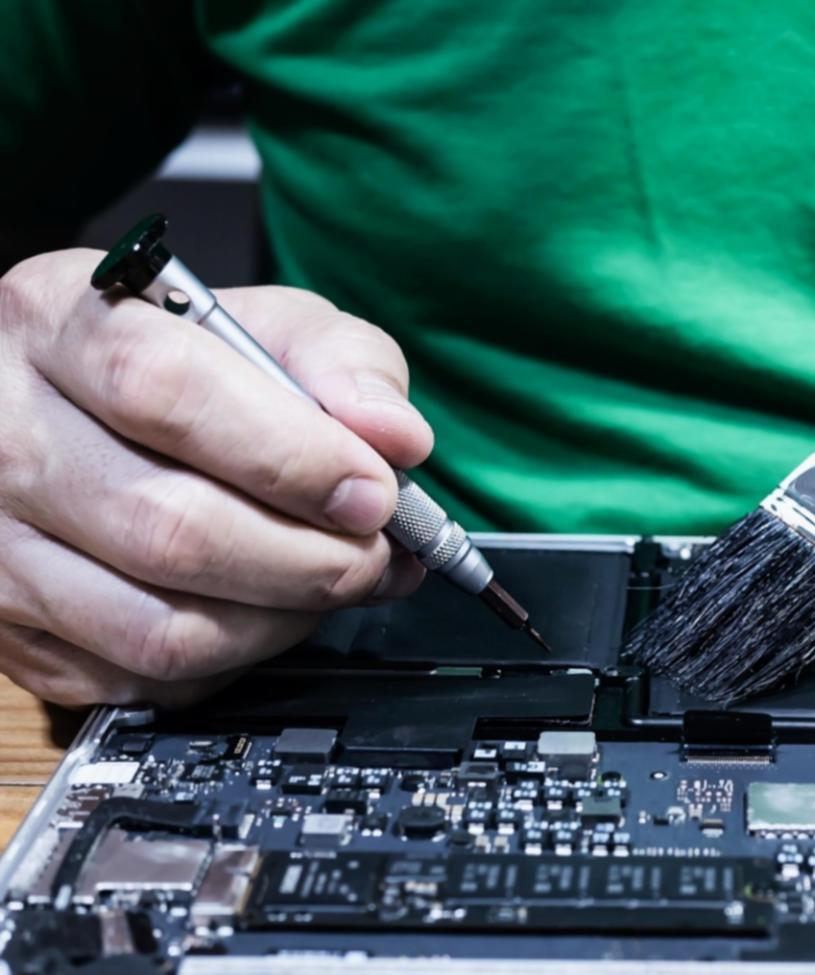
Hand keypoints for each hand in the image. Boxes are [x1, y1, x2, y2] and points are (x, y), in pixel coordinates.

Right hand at [0, 250, 432, 705]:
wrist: (66, 403)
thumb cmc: (174, 358)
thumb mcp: (263, 323)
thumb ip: (342, 364)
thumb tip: (395, 437)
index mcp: (58, 323)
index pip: (169, 395)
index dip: (290, 457)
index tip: (372, 490)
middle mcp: (5, 433)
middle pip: (169, 529)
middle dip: (309, 559)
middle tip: (374, 553)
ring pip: (158, 627)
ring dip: (280, 621)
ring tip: (335, 583)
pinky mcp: (7, 630)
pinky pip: (139, 679)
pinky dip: (230, 662)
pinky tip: (266, 615)